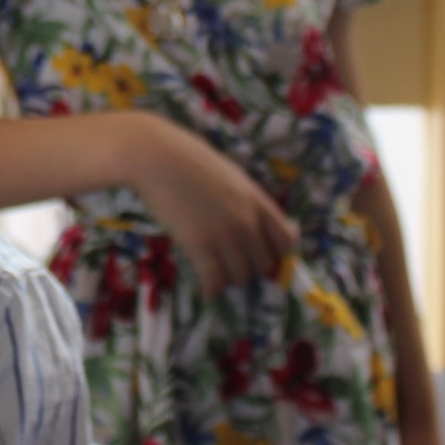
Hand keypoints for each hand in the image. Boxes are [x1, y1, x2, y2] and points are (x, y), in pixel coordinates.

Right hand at [124, 116, 297, 294]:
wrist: (157, 156)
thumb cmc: (189, 159)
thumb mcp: (230, 175)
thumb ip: (246, 200)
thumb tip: (255, 222)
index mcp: (257, 200)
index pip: (286, 241)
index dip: (276, 252)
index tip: (261, 252)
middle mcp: (247, 221)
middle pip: (263, 264)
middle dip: (249, 267)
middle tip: (231, 263)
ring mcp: (224, 234)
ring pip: (240, 277)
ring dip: (229, 278)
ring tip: (216, 272)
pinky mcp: (199, 245)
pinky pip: (215, 282)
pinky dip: (211, 289)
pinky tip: (205, 286)